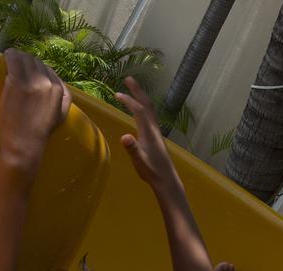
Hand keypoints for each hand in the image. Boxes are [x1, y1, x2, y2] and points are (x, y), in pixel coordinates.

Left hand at [0, 49, 71, 173]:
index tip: (28, 71)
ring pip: (25, 58)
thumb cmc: (40, 134)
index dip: (37, 69)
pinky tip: (6, 56)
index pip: (48, 70)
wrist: (24, 145)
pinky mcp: (16, 83)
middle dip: (27, 62)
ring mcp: (32, 82)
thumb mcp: (61, 116)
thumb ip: (64, 99)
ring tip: (11, 59)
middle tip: (17, 65)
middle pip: (36, 62)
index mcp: (59, 90)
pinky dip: (9, 56)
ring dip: (18, 57)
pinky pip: (13, 60)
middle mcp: (48, 83)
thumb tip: (59, 85)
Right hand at [115, 77, 179, 192]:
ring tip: (133, 89)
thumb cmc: (151, 171)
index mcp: (148, 132)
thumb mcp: (139, 161)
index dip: (128, 100)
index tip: (116, 93)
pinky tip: (138, 111)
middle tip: (129, 78)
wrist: (166, 179)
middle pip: (146, 104)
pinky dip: (142, 107)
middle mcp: (154, 128)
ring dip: (141, 97)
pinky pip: (149, 116)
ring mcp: (156, 132)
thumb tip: (125, 137)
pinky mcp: (156, 136)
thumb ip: (132, 149)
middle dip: (137, 91)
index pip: (138, 110)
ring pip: (149, 109)